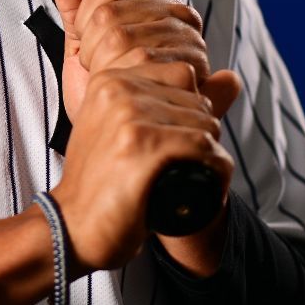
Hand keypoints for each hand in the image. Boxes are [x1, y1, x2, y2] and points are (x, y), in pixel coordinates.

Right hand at [50, 60, 239, 273]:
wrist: (70, 229)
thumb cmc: (100, 183)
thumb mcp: (118, 126)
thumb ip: (161, 98)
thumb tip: (234, 78)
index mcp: (110, 78)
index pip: (183, 75)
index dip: (189, 110)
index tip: (176, 141)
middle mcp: (118, 89)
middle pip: (197, 100)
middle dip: (201, 134)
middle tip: (186, 166)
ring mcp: (129, 116)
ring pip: (204, 125)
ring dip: (209, 155)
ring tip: (192, 179)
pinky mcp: (142, 146)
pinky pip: (202, 147)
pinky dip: (215, 169)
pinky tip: (208, 187)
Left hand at [51, 0, 242, 120]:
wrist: (122, 136)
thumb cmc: (106, 90)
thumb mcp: (82, 43)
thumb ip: (74, 1)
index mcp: (155, 0)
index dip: (86, 26)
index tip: (94, 50)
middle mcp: (178, 14)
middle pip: (108, 16)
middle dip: (93, 52)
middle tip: (107, 73)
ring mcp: (187, 40)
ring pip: (118, 39)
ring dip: (106, 70)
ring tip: (121, 84)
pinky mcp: (190, 70)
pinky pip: (137, 64)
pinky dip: (122, 83)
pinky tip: (131, 93)